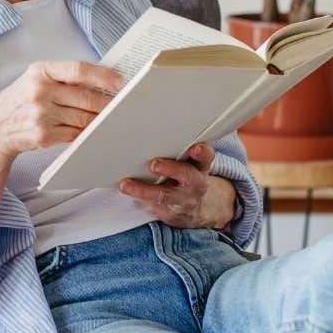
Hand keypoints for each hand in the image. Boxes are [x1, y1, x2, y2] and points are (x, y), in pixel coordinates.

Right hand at [0, 60, 123, 158]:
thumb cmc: (22, 99)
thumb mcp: (35, 79)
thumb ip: (63, 77)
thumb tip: (102, 79)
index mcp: (40, 72)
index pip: (78, 70)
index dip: (103, 75)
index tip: (120, 81)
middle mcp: (40, 91)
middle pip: (86, 96)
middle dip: (107, 102)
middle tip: (122, 104)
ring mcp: (41, 114)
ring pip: (84, 117)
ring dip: (100, 119)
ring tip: (110, 118)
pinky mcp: (43, 135)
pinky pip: (75, 133)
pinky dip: (86, 132)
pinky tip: (91, 130)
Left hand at [118, 142, 235, 228]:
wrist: (191, 208)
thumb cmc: (183, 174)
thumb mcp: (188, 160)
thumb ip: (177, 146)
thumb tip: (148, 119)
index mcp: (200, 166)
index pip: (206, 157)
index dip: (202, 152)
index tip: (194, 147)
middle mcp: (195, 183)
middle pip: (188, 176)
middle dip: (170, 169)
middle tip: (153, 164)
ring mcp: (183, 200)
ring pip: (165, 196)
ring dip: (144, 190)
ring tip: (126, 185)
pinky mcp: (169, 213)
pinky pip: (153, 207)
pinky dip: (138, 199)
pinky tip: (126, 191)